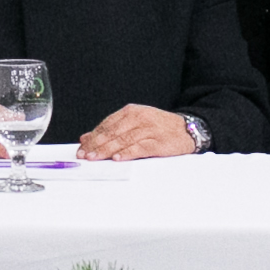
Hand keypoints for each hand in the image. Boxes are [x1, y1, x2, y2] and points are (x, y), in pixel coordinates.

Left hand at [77, 105, 195, 159]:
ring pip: (124, 140)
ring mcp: (149, 129)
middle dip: (96, 144)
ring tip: (95, 158)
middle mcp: (139, 118)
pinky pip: (140, 147)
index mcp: (131, 111)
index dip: (93, 137)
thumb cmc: (159, 127)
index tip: (82, 148)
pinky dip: (127, 153)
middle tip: (84, 155)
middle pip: (113, 132)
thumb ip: (111, 129)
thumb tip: (86, 137)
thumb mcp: (135, 123)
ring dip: (107, 150)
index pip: (107, 124)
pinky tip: (117, 158)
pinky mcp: (159, 142)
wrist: (188, 129)